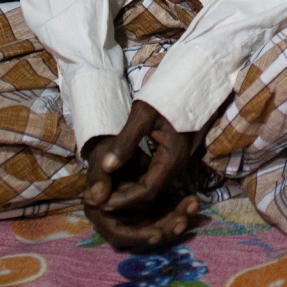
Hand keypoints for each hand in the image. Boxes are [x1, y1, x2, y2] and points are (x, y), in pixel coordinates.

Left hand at [81, 101, 202, 249]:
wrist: (189, 83)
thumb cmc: (165, 96)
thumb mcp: (142, 115)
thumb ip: (125, 142)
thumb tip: (106, 167)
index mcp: (172, 158)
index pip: (147, 190)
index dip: (123, 199)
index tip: (101, 203)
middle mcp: (177, 165)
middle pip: (150, 193)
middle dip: (124, 200)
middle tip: (98, 202)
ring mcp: (176, 161)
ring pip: (152, 186)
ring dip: (129, 192)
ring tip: (104, 193)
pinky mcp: (172, 156)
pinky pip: (153, 176)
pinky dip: (136, 182)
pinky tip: (119, 179)